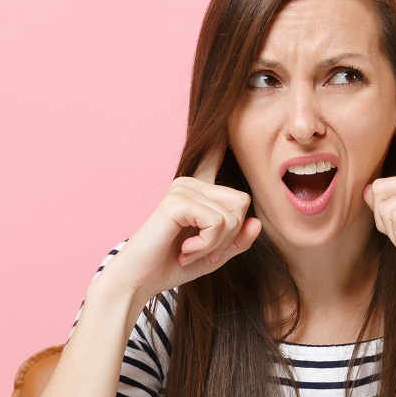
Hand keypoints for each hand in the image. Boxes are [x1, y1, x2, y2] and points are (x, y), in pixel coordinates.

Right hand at [103, 143, 261, 300]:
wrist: (138, 279)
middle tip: (204, 252)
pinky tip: (185, 250)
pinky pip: (217, 222)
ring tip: (190, 252)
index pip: (215, 158)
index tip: (225, 116)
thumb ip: (236, 241)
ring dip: (215, 244)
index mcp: (199, 190)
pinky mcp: (176, 201)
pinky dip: (206, 244)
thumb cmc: (171, 265)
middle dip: (231, 236)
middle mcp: (190, 183)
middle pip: (241, 202)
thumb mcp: (214, 255)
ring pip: (232, 216)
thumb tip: (257, 223)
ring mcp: (182, 189)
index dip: (221, 140)